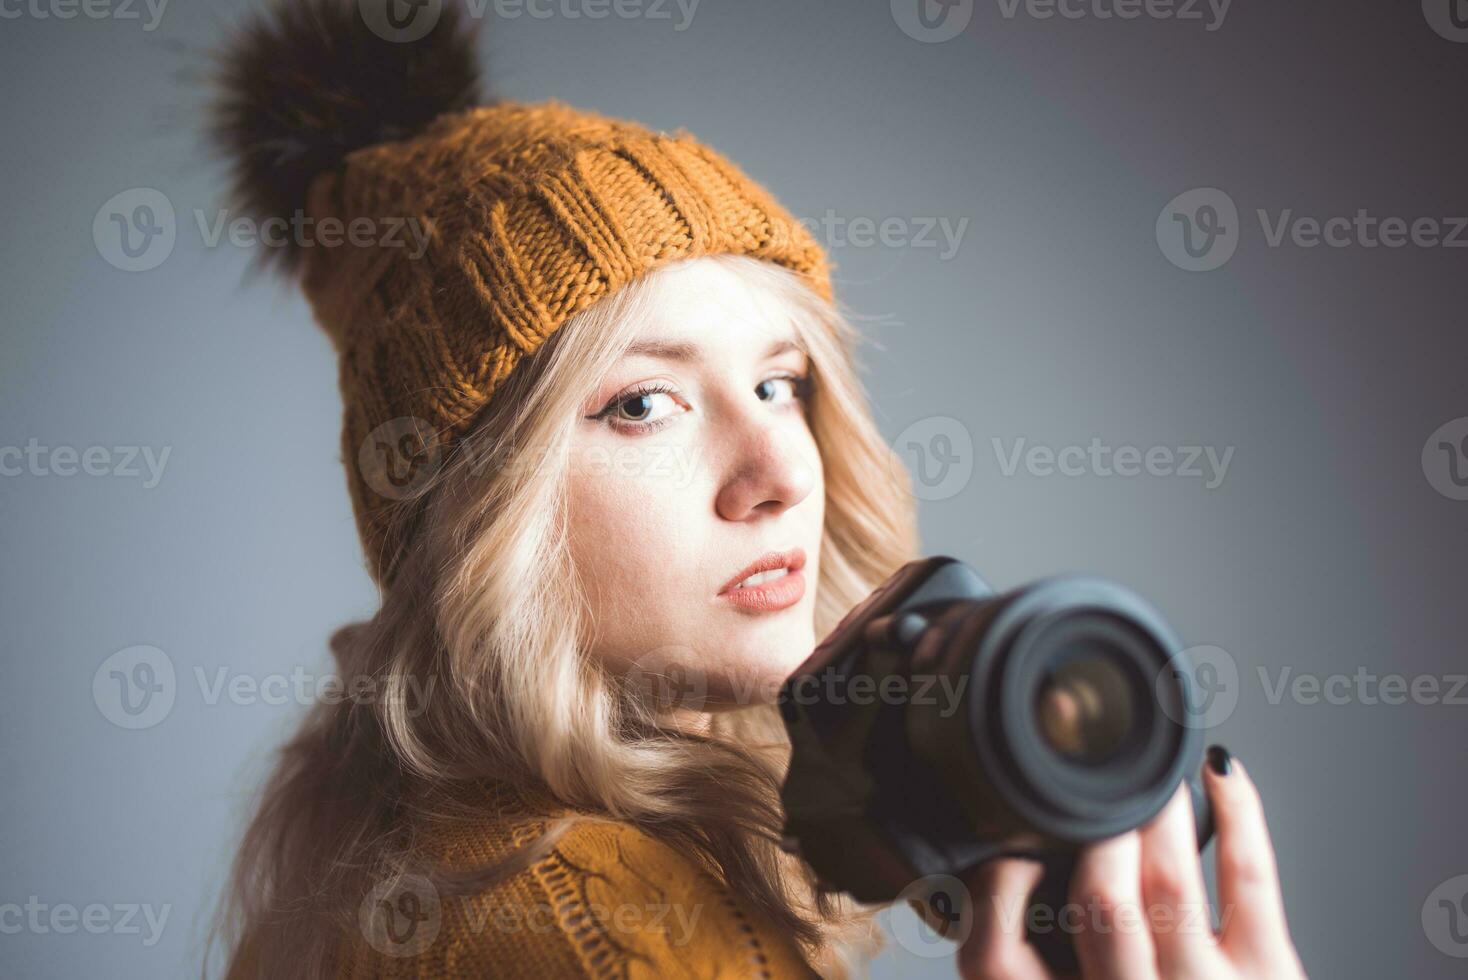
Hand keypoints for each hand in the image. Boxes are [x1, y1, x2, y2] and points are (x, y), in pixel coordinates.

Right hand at [955, 746, 1306, 978]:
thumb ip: (1036, 959)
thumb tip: (1003, 867)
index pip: (992, 956)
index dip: (994, 890)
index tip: (1008, 852)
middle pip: (1098, 903)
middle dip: (1094, 832)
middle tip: (1094, 796)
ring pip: (1168, 880)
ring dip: (1156, 812)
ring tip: (1152, 782)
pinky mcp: (1271, 970)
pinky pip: (1248, 872)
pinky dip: (1238, 809)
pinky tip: (1222, 775)